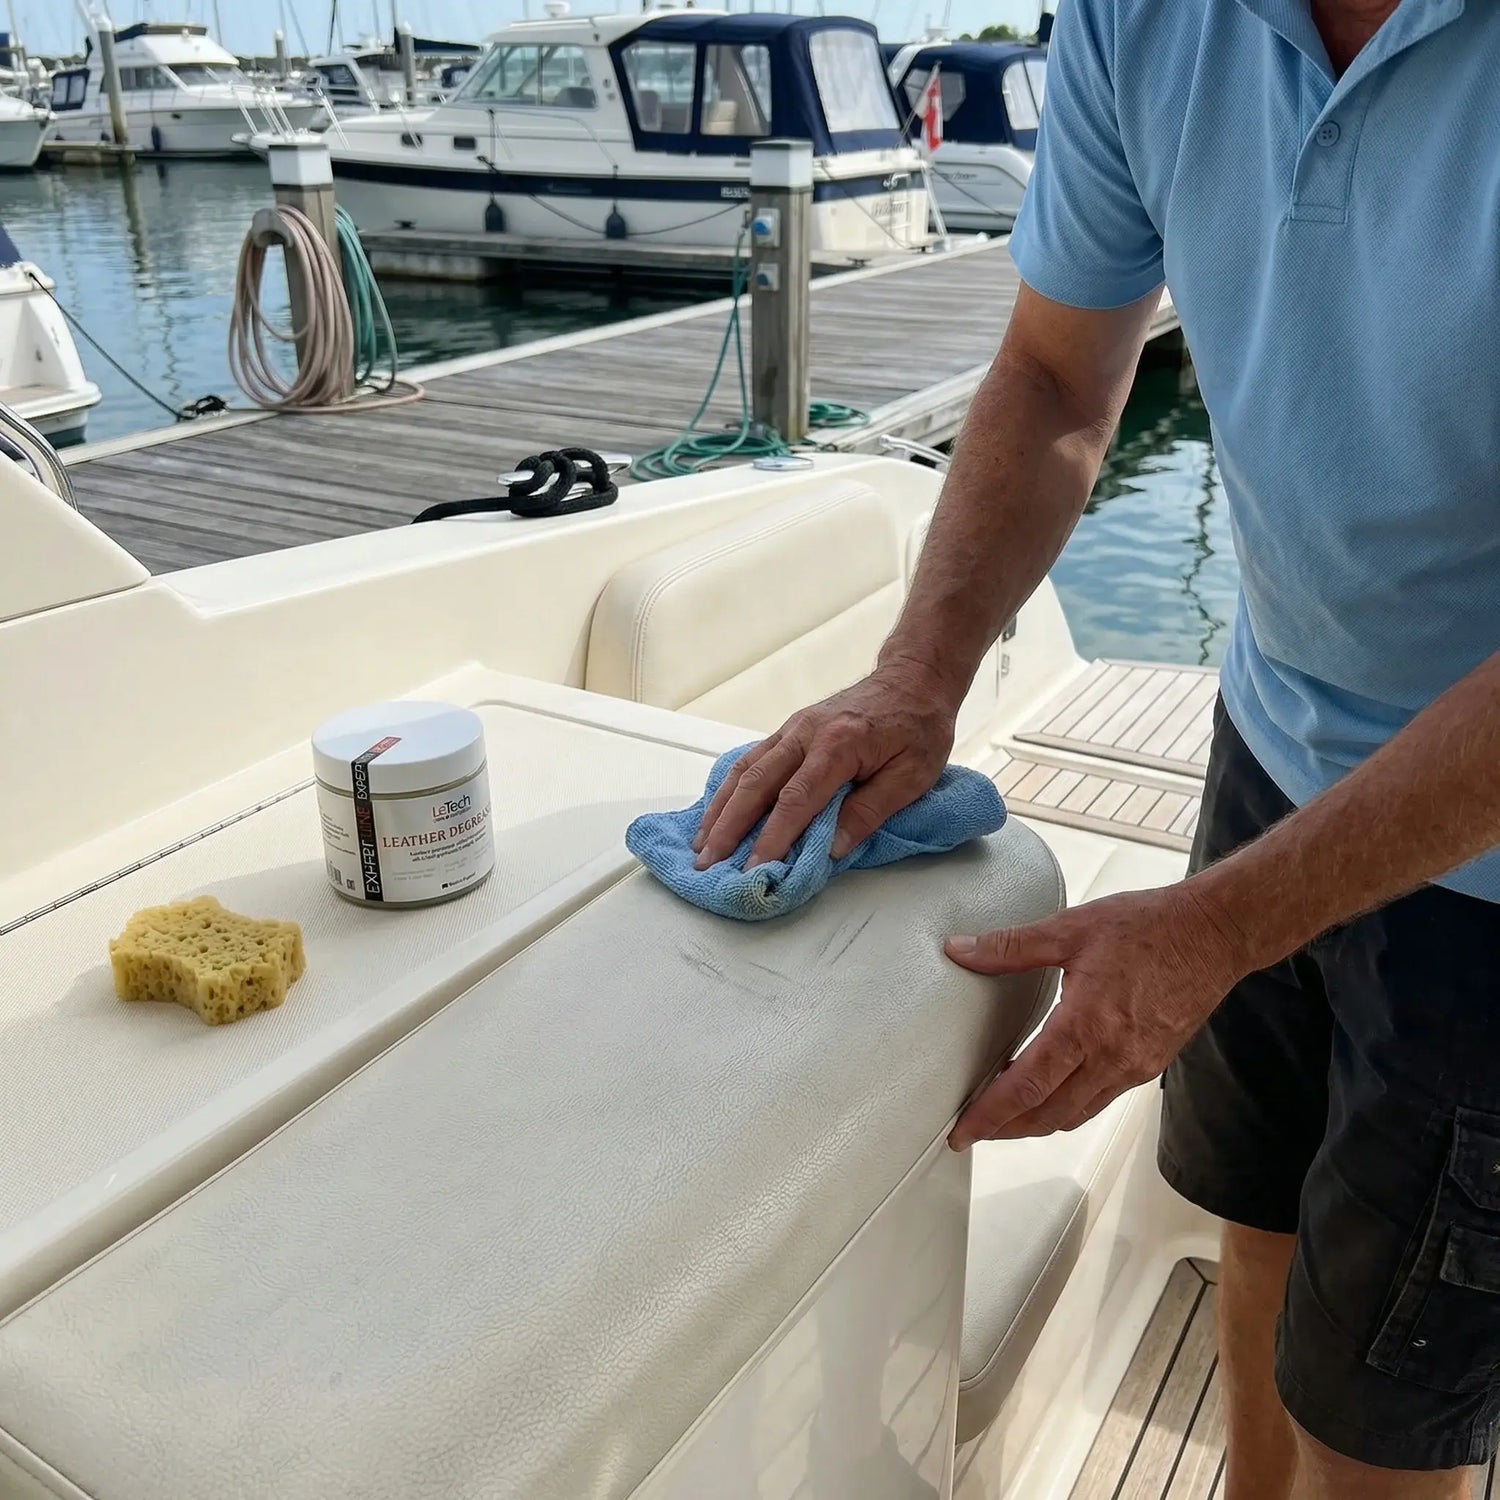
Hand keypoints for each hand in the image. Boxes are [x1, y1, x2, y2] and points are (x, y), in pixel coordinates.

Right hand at [692, 662, 959, 869]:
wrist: (913, 678)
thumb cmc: (918, 728)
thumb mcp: (912, 776)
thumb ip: (870, 812)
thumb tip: (831, 850)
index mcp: (838, 745)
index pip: (796, 800)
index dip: (772, 838)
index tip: (753, 870)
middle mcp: (805, 733)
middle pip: (756, 784)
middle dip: (728, 827)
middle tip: (706, 864)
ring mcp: (793, 728)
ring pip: (745, 770)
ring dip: (720, 809)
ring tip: (701, 844)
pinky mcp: (790, 729)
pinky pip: (751, 760)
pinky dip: (729, 788)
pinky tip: (718, 811)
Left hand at [944, 882, 1248, 1148]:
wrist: (1215, 934)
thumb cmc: (1150, 927)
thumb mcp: (1070, 929)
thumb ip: (1010, 946)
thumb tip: (961, 950)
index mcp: (1086, 1025)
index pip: (1027, 1086)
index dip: (990, 1114)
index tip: (962, 1130)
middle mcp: (1112, 1057)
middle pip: (1048, 1114)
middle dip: (1006, 1128)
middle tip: (973, 1128)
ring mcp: (1134, 1067)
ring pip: (1075, 1114)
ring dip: (1036, 1122)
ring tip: (1004, 1113)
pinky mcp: (1149, 1066)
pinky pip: (1100, 1100)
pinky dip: (1067, 1106)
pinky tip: (1051, 1088)